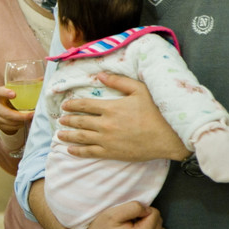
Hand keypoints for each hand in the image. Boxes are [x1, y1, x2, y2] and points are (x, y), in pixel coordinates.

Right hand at [0, 85, 33, 135]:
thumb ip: (27, 85)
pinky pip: (11, 127)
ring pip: (10, 122)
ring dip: (22, 121)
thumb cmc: (10, 97)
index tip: (14, 94)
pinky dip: (19, 125)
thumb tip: (43, 79)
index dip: (5, 93)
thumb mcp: (14, 90)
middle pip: (6, 113)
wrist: (0, 108)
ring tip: (32, 118)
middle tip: (32, 114)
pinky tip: (26, 122)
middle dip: (20, 116)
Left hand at [57, 72, 189, 161]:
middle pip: (80, 121)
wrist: (169, 137)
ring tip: (59, 135)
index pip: (85, 105)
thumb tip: (99, 75)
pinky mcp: (111, 153)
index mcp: (110, 107)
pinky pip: (89, 152)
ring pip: (81, 137)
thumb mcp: (139, 90)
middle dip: (68, 120)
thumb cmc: (156, 112)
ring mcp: (107, 140)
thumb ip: (118, 81)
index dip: (72, 105)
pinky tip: (70, 150)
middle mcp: (105, 124)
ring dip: (68, 136)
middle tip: (60, 120)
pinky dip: (77, 151)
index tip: (64, 106)